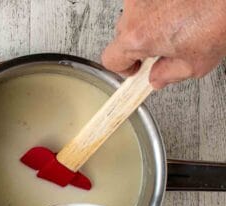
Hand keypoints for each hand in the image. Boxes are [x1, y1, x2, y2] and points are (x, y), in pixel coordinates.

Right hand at [102, 0, 225, 87]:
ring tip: (176, 24)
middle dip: (139, 45)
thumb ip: (168, 75)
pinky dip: (158, 7)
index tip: (135, 69)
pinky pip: (147, 1)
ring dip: (149, 24)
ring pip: (135, 16)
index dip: (122, 68)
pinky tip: (179, 9)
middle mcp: (135, 9)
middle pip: (122, 36)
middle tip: (162, 48)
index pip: (110, 59)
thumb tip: (157, 78)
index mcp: (139, 36)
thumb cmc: (220, 15)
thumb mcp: (195, 63)